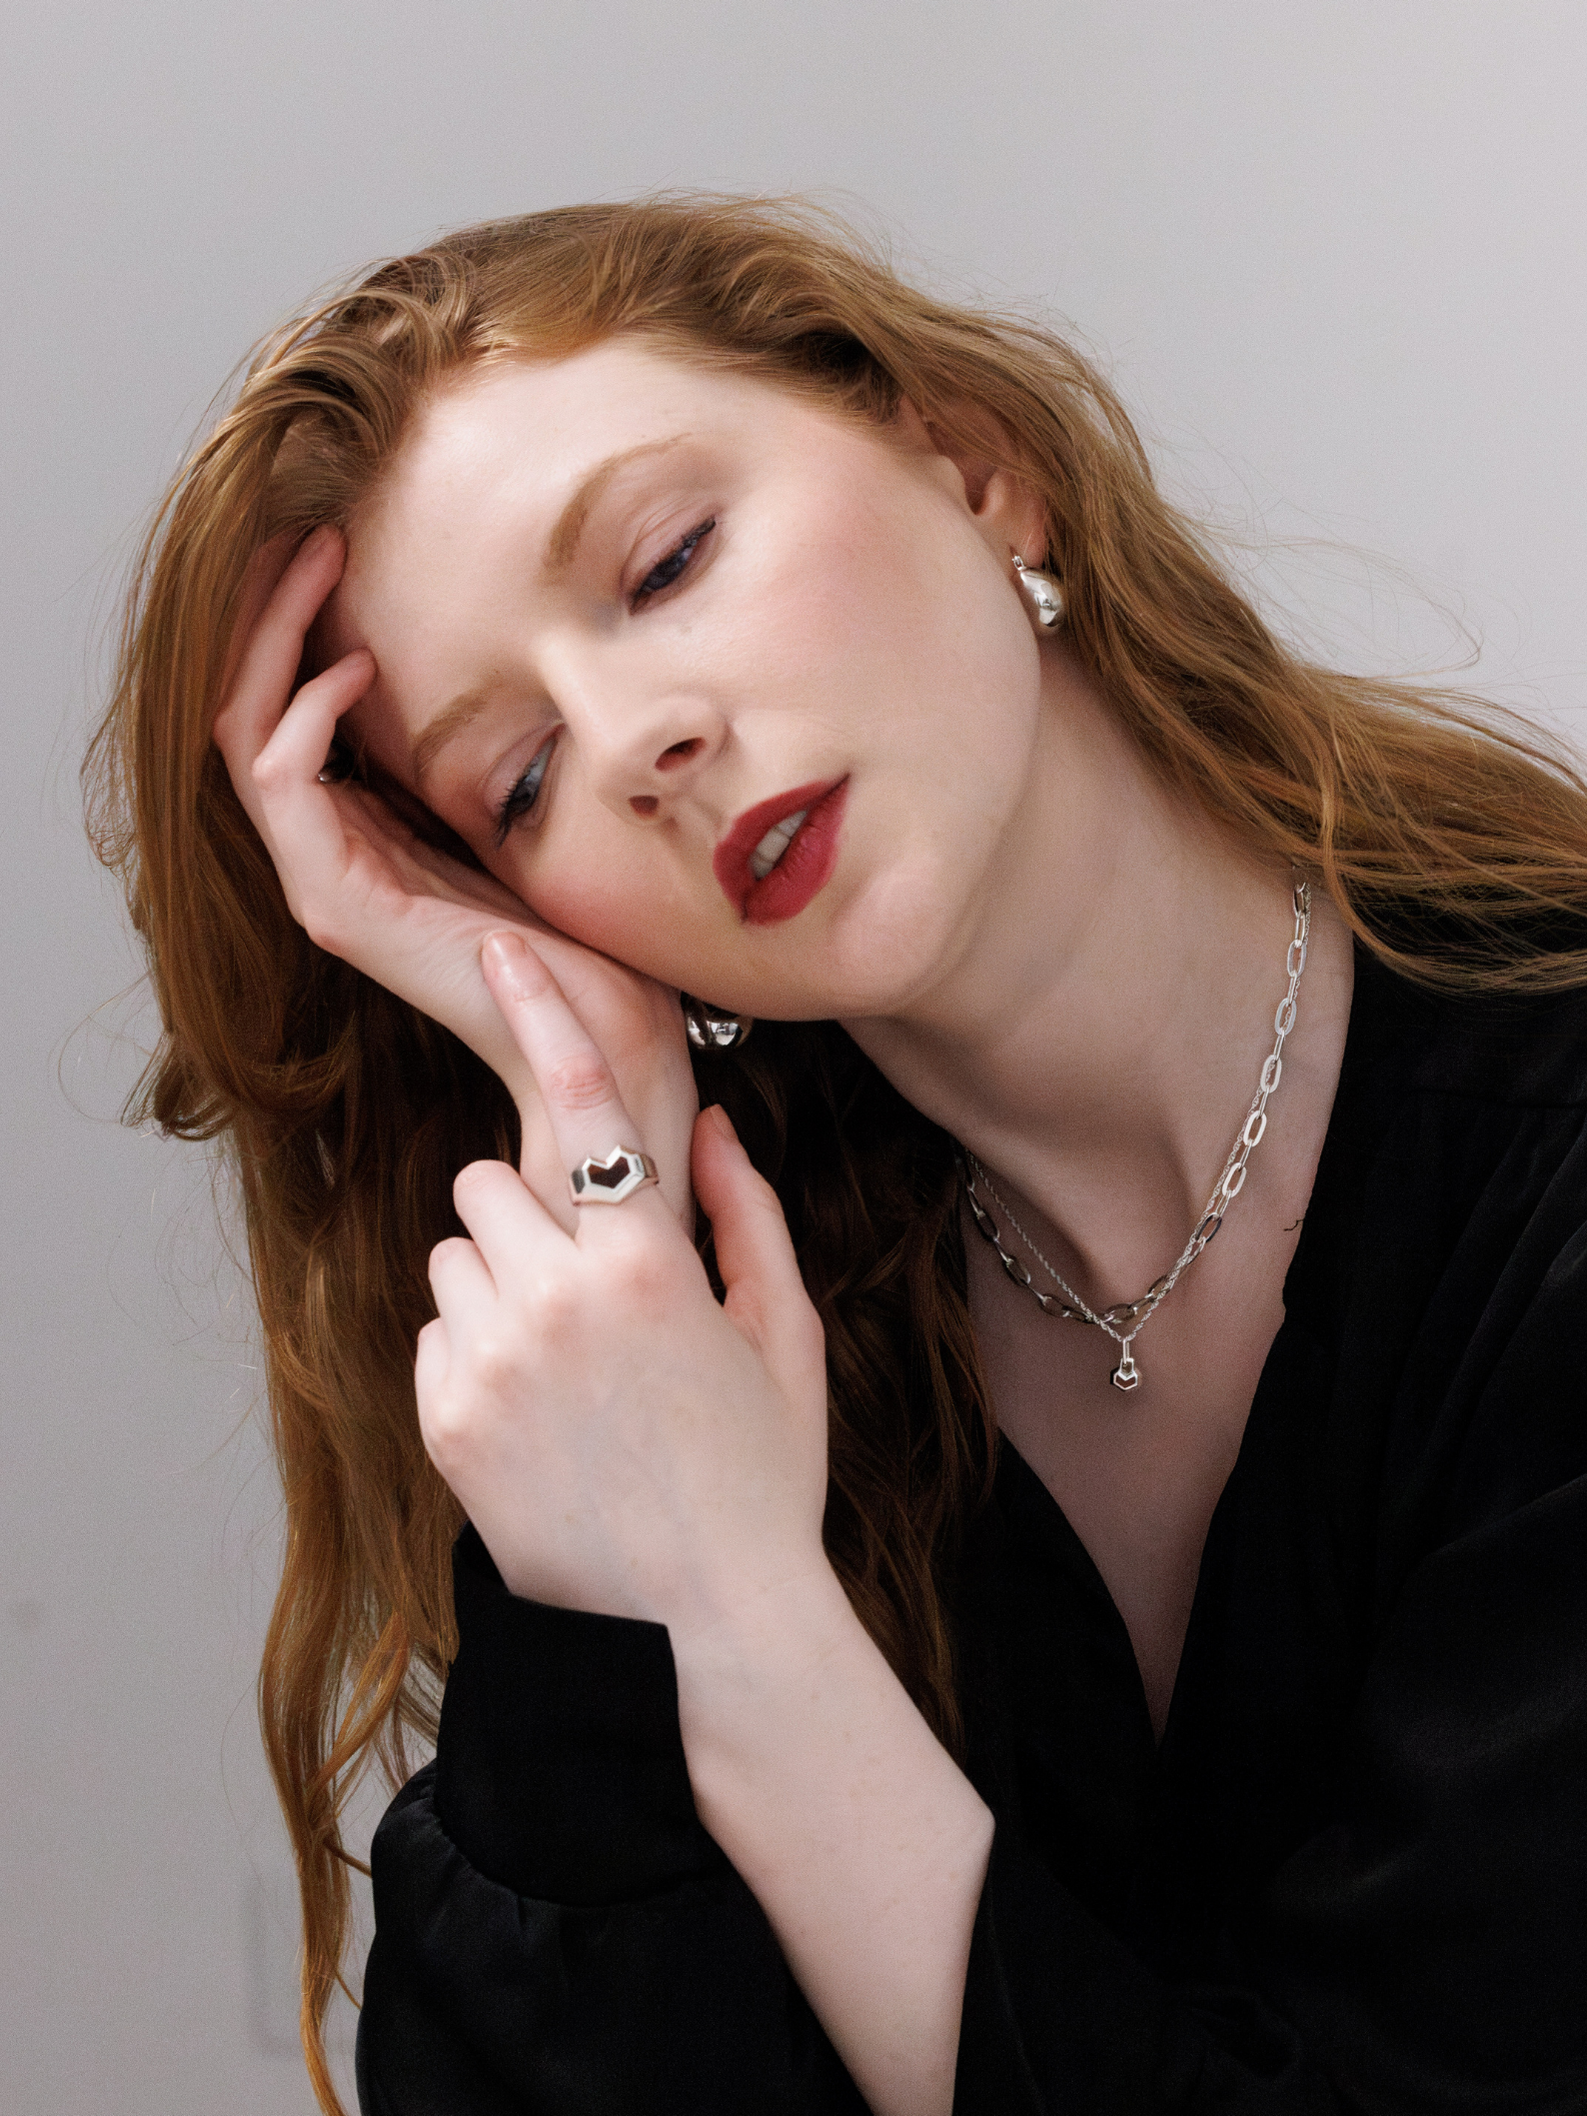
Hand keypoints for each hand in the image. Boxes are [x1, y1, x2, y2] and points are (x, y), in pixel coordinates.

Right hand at [211, 528, 697, 1226]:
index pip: (287, 711)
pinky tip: (356, 662)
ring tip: (314, 557)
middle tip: (301, 523)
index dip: (292, 623)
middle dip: (266, 610)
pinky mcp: (340, 906)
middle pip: (247, 709)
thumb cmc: (588, 940)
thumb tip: (493, 663)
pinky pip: (282, 783)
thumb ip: (482, 760)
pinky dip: (309, 711)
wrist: (609, 1040)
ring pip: (246, 733)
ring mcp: (326, 884)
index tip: (332, 539)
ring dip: (272, 636)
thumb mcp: (524, 818)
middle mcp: (329, 858)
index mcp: (366, 838)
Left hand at [417, 931, 831, 1638]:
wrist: (697, 1628)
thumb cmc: (761, 1478)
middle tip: (584, 1281)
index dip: (543, 1012)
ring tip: (564, 1361)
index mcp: (650, 1264)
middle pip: (484, 1180)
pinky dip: (476, 1351)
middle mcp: (556, 1297)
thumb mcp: (786, 1339)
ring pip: (453, 1252)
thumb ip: (747, 1215)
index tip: (503, 949)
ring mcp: (490, 1360)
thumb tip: (709, 1123)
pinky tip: (537, 1414)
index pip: (580, 1105)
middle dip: (527, 1213)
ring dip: (498, 1280)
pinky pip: (435, 1330)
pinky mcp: (443, 1417)